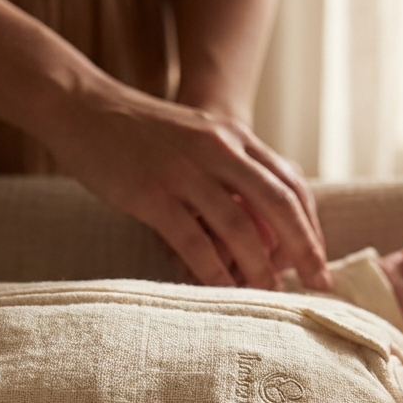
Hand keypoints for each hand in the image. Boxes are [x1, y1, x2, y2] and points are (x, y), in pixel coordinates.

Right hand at [43, 84, 329, 291]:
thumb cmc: (141, 130)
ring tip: (271, 296)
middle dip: (304, 249)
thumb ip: (229, 164)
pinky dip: (213, 271)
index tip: (320, 258)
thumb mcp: (197, 134)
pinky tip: (224, 291)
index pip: (290, 182)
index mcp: (233, 135)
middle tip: (318, 284)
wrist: (83, 107)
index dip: (311, 224)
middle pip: (279, 204)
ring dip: (260, 268)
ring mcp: (185, 172)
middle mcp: (218, 151)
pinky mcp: (151, 195)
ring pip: (240, 227)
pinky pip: (194, 241)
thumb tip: (259, 214)